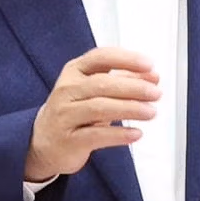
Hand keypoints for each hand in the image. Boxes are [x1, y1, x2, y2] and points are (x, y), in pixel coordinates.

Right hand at [25, 47, 159, 181]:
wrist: (43, 143)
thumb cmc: (74, 111)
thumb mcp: (93, 91)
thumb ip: (122, 80)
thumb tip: (152, 76)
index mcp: (74, 71)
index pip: (101, 57)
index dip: (126, 59)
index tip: (149, 65)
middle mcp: (67, 90)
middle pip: (102, 84)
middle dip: (133, 87)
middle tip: (155, 93)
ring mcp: (65, 115)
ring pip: (99, 108)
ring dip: (130, 109)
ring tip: (151, 112)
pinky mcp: (68, 140)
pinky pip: (96, 135)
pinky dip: (119, 135)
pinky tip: (136, 133)